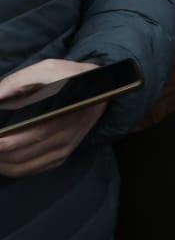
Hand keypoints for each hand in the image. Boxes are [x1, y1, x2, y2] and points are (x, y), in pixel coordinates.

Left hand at [0, 59, 105, 177]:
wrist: (101, 87)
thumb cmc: (69, 76)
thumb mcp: (46, 69)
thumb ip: (17, 82)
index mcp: (65, 111)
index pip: (34, 132)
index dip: (7, 141)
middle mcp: (67, 133)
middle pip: (25, 152)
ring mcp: (66, 146)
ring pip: (26, 165)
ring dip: (2, 165)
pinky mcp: (64, 154)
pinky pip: (34, 170)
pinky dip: (13, 170)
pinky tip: (2, 162)